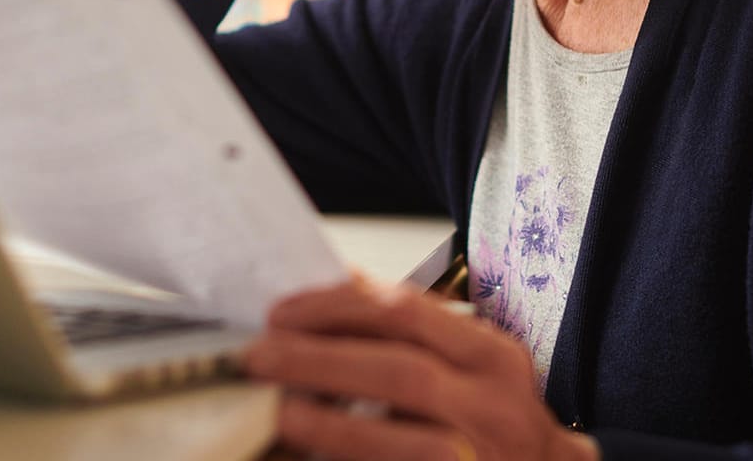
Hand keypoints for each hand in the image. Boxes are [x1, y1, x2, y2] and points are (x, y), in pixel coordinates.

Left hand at [244, 277, 598, 460]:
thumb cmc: (491, 426)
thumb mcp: (469, 370)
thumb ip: (412, 341)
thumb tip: (324, 306)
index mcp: (490, 356)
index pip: (405, 311)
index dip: (334, 308)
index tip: (282, 313)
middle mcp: (493, 405)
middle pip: (398, 371)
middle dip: (319, 360)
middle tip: (259, 356)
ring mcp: (476, 456)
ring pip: (397, 440)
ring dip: (328, 424)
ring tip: (278, 411)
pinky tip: (307, 456)